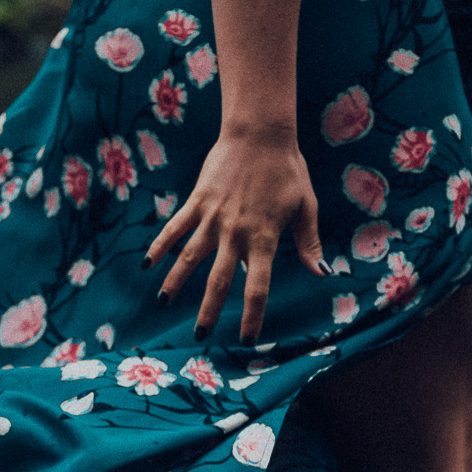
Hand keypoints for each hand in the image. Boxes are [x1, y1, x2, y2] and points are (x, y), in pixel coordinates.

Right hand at [144, 126, 326, 345]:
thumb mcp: (306, 206)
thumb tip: (323, 273)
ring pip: (190, 256)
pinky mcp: (197, 200)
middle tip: (200, 335)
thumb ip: (309, 243)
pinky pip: (176, 227)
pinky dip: (161, 245)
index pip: (257, 286)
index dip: (251, 314)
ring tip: (163, 303)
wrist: (260, 133)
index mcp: (264, 237)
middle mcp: (235, 232)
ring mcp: (213, 216)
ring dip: (176, 281)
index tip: (246, 338)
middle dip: (208, 309)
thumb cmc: (287, 170)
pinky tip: (148, 264)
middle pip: (219, 279)